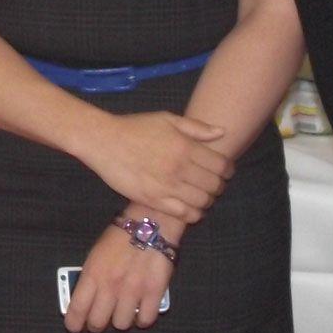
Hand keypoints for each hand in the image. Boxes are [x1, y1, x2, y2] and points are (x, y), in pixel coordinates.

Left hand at [65, 217, 176, 332]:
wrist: (151, 223)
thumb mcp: (96, 254)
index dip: (74, 323)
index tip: (74, 327)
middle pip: (98, 323)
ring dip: (121, 320)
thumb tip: (86, 300)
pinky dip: (142, 319)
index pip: (77, 308)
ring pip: (121, 325)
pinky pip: (145, 320)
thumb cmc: (120, 237)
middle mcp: (111, 286)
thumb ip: (90, 277)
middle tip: (101, 318)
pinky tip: (141, 310)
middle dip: (97, 324)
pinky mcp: (154, 293)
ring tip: (124, 310)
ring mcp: (133, 291)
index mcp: (93, 273)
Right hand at [79, 111, 229, 222]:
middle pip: (214, 185)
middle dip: (218, 186)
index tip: (224, 171)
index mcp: (185, 146)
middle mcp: (180, 167)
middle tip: (212, 184)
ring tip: (201, 196)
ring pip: (202, 202)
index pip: (221, 166)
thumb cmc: (135, 127)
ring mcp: (167, 186)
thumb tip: (222, 132)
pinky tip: (190, 207)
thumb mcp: (166, 119)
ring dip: (207, 200)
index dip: (228, 170)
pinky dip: (193, 214)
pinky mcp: (154, 200)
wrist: (104, 141)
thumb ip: (195, 127)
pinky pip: (185, 214)